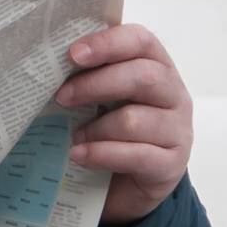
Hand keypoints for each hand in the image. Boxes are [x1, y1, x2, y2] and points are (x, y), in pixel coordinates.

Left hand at [56, 24, 194, 225]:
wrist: (129, 185)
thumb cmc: (112, 131)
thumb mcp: (102, 99)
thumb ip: (89, 77)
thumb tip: (48, 63)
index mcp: (158, 66)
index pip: (141, 41)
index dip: (107, 43)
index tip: (73, 54)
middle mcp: (174, 95)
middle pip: (142, 77)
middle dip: (95, 85)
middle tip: (62, 97)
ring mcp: (178, 131)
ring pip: (134, 120)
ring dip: (95, 128)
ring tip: (74, 137)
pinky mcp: (171, 165)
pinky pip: (136, 155)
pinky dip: (101, 154)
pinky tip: (79, 155)